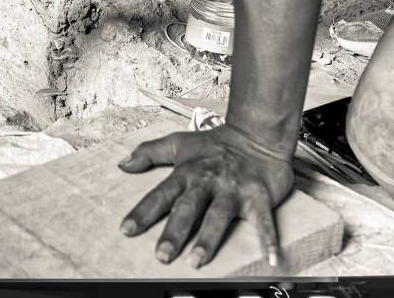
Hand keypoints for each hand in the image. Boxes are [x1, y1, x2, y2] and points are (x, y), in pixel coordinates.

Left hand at [118, 124, 294, 268]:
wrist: (255, 134)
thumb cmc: (215, 144)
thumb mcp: (178, 143)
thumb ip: (149, 153)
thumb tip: (123, 164)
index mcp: (187, 172)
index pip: (160, 194)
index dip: (143, 212)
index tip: (127, 230)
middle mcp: (207, 181)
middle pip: (187, 208)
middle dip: (174, 231)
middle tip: (162, 254)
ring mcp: (233, 189)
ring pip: (218, 215)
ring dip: (208, 237)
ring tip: (197, 259)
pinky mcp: (258, 196)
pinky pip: (264, 220)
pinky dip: (268, 239)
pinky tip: (271, 259)